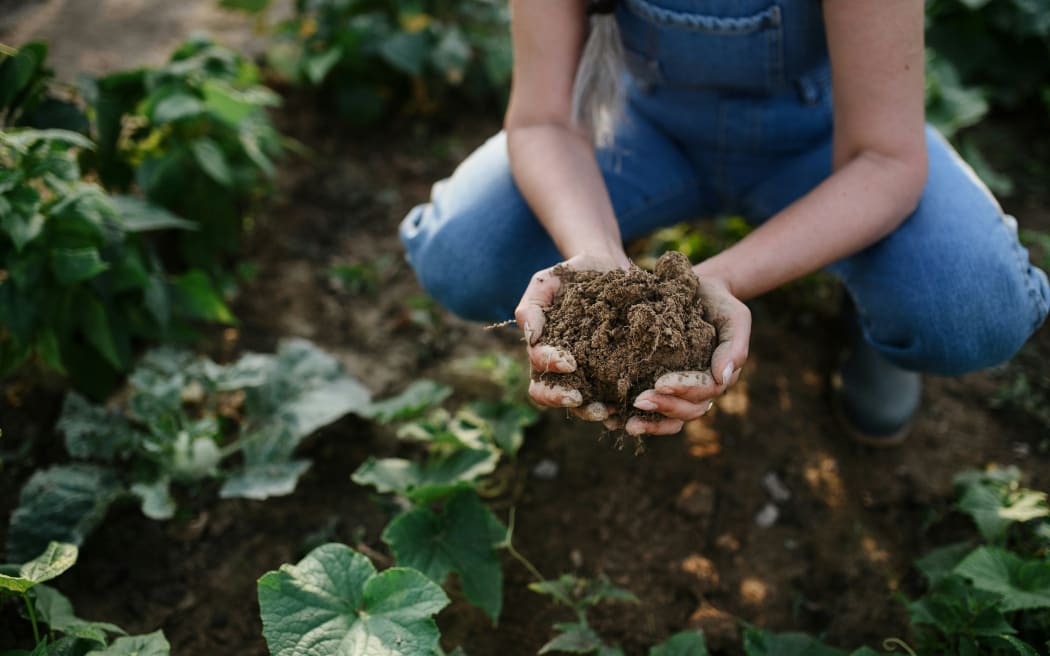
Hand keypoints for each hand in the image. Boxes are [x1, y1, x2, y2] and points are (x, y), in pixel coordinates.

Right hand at [514, 252, 628, 423]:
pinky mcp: (614, 371)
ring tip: (608, 410)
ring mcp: (588, 372)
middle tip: (579, 398)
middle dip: (562, 399)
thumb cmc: (571, 275)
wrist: (608, 267)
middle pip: (550, 395)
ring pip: (581, 403)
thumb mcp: (546, 282)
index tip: (568, 362)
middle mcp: (563, 367)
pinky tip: (629, 406)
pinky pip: (612, 396)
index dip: (549, 368)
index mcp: (543, 349)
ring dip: (590, 410)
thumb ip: (532, 307)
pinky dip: (619, 407)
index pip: (538, 368)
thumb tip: (531, 337)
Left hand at [623, 273, 750, 436]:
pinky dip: (637, 418)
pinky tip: (613, 420)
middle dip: (664, 407)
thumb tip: (723, 378)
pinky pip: (652, 411)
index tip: (660, 383)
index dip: (684, 390)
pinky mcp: (658, 385)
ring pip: (671, 418)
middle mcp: (700, 390)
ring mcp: (680, 391)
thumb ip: (734, 346)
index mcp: (718, 376)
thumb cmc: (718, 303)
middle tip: (638, 401)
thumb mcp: (734, 317)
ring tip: (628, 424)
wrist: (697, 291)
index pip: (704, 391)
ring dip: (651, 423)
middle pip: (687, 410)